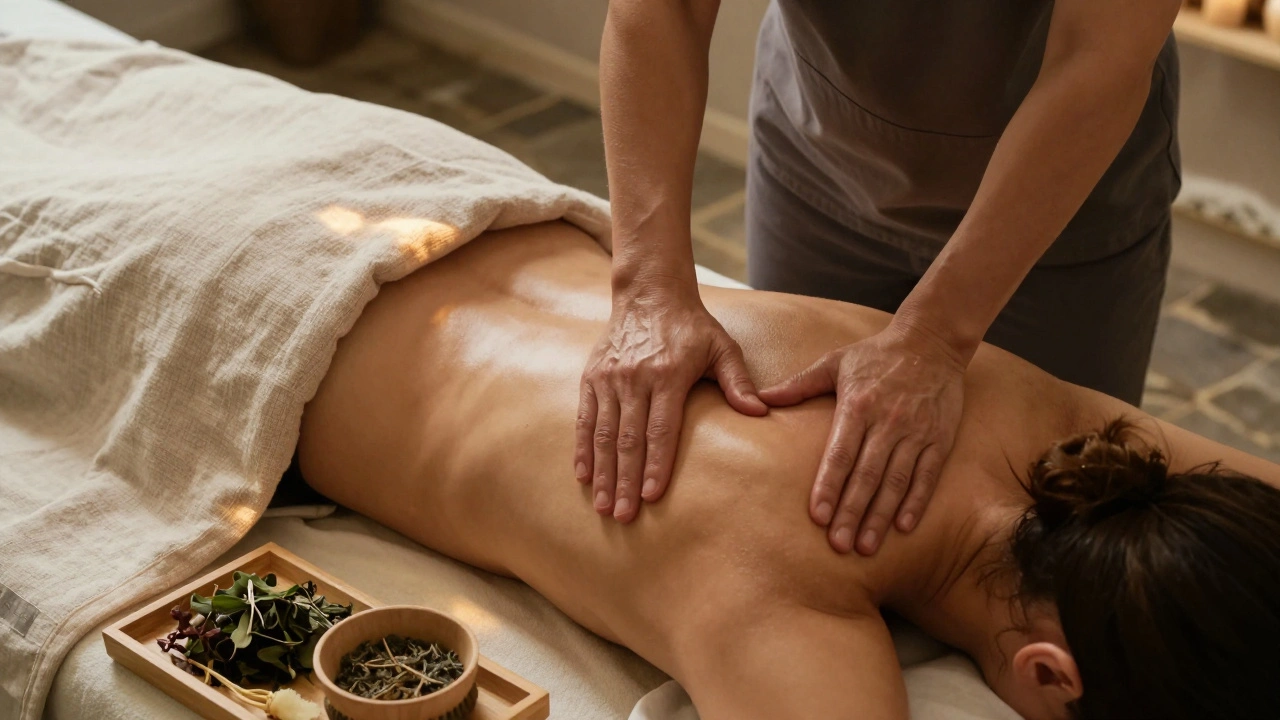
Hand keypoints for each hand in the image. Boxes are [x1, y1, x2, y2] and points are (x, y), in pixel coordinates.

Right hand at [577, 284, 765, 521]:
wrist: (649, 293)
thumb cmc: (691, 326)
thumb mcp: (722, 347)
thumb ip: (738, 382)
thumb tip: (760, 412)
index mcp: (668, 375)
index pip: (661, 429)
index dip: (656, 465)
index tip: (652, 497)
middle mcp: (635, 379)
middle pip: (628, 439)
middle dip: (626, 481)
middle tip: (623, 516)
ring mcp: (609, 378)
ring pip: (602, 434)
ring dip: (603, 473)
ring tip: (603, 506)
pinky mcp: (591, 377)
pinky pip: (584, 419)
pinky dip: (582, 449)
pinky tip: (583, 476)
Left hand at [758, 322, 964, 554]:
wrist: (932, 340)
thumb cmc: (876, 354)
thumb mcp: (834, 362)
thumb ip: (798, 384)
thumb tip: (759, 399)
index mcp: (858, 405)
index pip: (840, 454)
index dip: (828, 486)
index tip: (817, 516)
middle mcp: (887, 421)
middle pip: (866, 475)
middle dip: (852, 513)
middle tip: (839, 545)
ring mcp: (916, 432)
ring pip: (896, 481)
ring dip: (880, 516)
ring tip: (866, 547)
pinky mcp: (941, 438)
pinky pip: (928, 476)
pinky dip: (916, 502)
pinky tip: (903, 527)